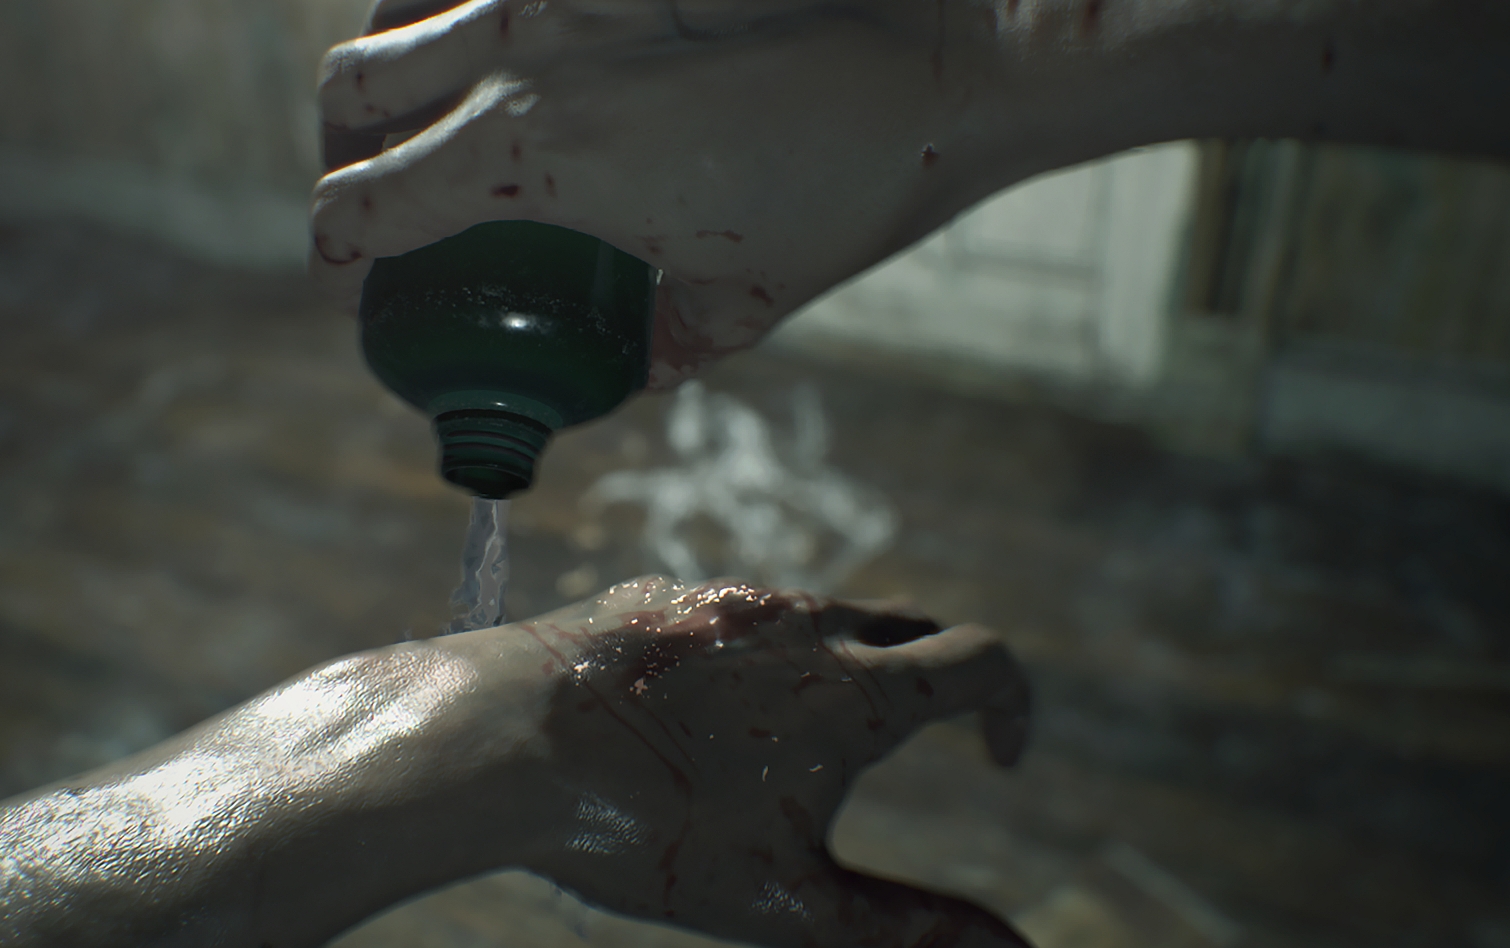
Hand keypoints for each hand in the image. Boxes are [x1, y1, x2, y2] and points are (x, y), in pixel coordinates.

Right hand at [312, 0, 1044, 387]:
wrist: (962, 35)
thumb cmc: (863, 172)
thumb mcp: (752, 294)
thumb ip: (666, 340)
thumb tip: (629, 364)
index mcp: (543, 151)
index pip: (373, 201)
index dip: (338, 249)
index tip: (345, 272)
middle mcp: (530, 39)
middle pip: (358, 86)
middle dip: (337, 149)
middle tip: (367, 183)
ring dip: (377, 51)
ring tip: (401, 88)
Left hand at [506, 577, 1032, 946]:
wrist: (496, 743)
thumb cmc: (646, 830)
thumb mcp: (789, 904)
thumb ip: (909, 929)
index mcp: (856, 689)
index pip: (983, 659)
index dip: (1012, 706)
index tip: (997, 757)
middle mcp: (804, 622)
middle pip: (910, 626)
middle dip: (936, 680)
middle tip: (923, 743)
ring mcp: (729, 599)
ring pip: (817, 620)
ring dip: (837, 670)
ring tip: (790, 750)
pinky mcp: (661, 596)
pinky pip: (737, 619)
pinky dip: (756, 661)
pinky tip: (699, 724)